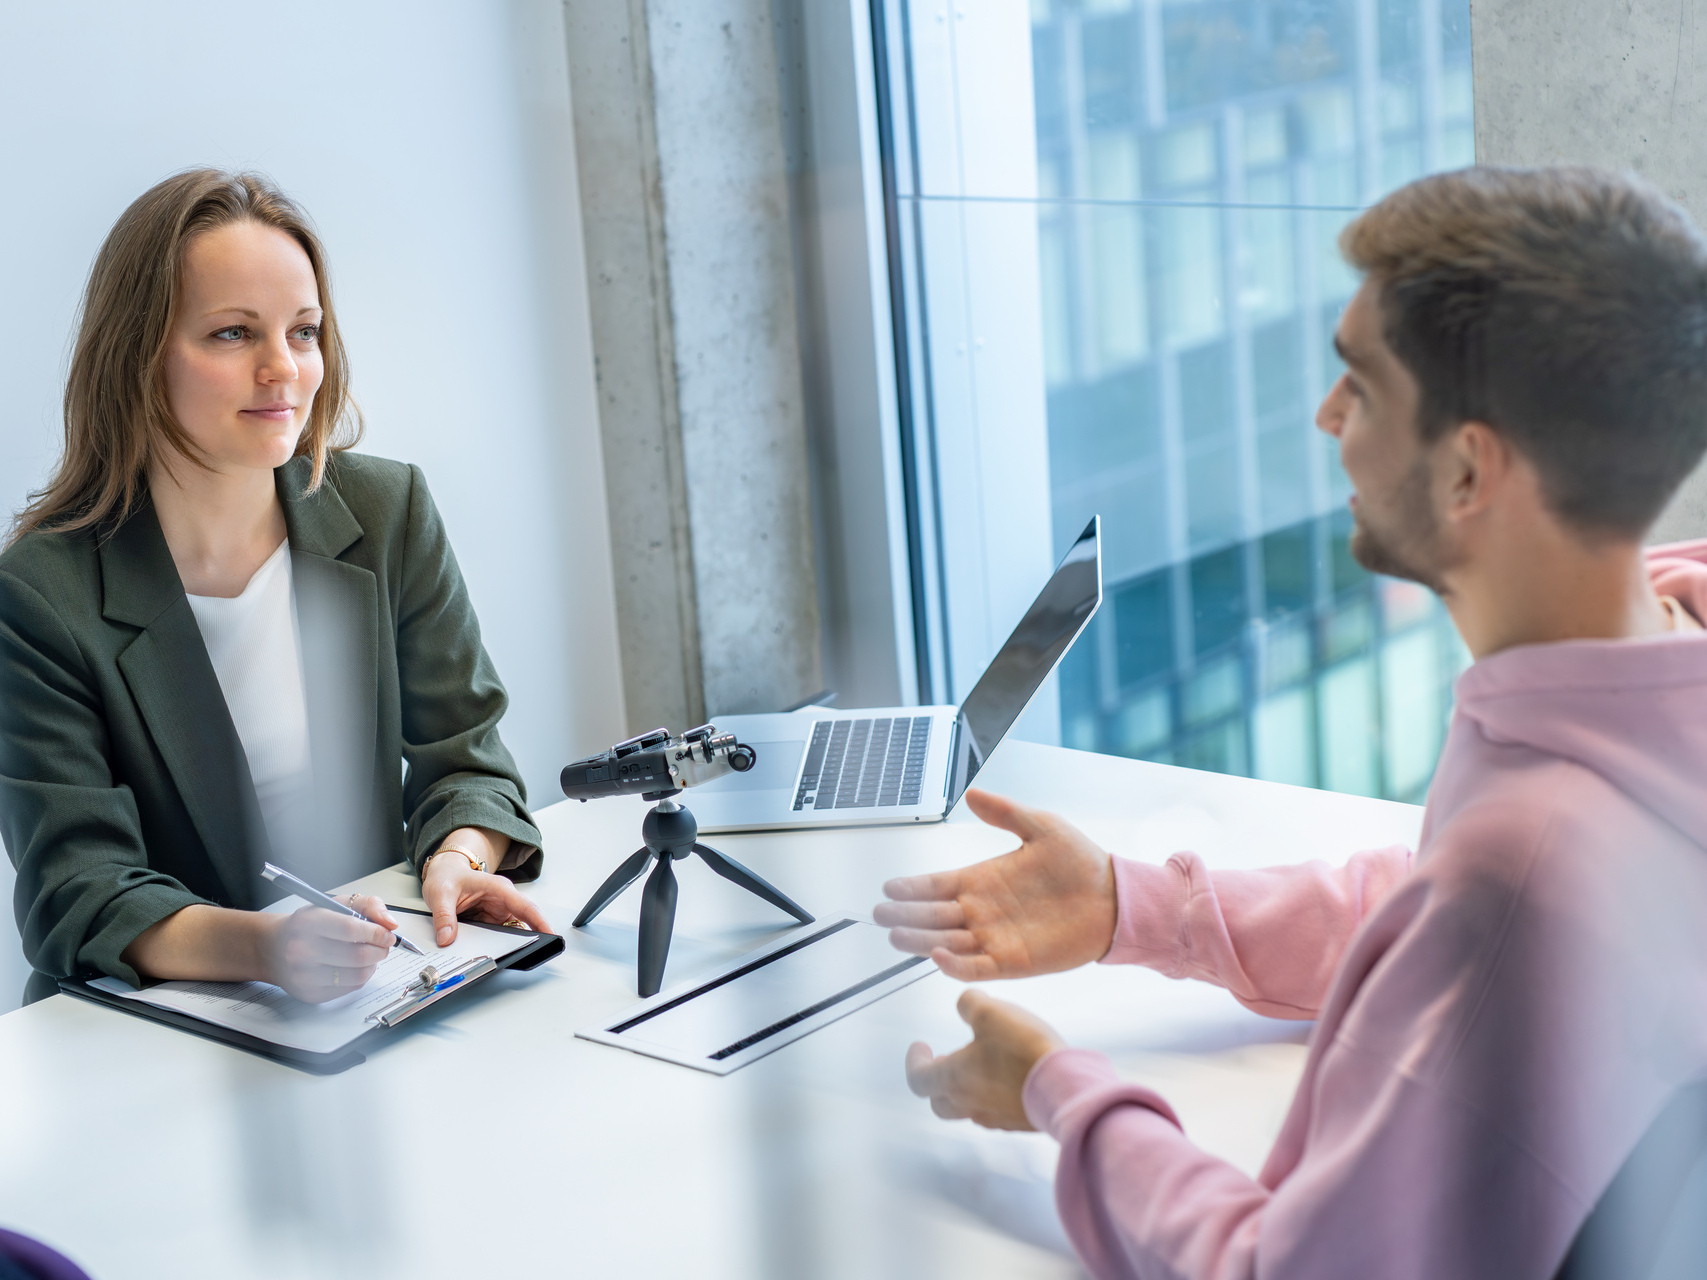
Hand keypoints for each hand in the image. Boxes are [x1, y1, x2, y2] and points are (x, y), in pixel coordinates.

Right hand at [261, 896, 395, 1002]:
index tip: (387, 933)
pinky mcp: (311, 994)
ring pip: (358, 975)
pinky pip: (351, 988)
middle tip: (383, 945)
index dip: (376, 933)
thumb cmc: (310, 924)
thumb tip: (390, 923)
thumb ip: (368, 905)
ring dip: (373, 964)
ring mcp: (304, 976)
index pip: (351, 930)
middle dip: (380, 950)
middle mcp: (301, 950)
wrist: (275, 948)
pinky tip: (355, 966)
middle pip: (358, 955)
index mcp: (308, 922)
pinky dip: (361, 976)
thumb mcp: (336, 904)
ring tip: (370, 955)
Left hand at [421, 843, 551, 946]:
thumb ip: (444, 917)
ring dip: (504, 945)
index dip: (540, 922)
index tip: (551, 936)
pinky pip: (496, 937)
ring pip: (509, 933)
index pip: (525, 907)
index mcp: (499, 889)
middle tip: (526, 955)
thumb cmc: (448, 876)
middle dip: (525, 940)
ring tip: (495, 956)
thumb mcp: (441, 895)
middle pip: (523, 923)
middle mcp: (503, 901)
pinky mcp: (491, 921)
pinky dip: (491, 946)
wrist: (443, 873)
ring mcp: (498, 912)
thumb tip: (447, 939)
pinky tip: (483, 952)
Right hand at [873, 788, 1115, 980]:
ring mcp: (995, 938)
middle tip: (881, 913)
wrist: (1114, 897)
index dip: (913, 888)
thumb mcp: (1041, 826)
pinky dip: (956, 965)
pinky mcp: (1014, 962)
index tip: (890, 887)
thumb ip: (1004, 812)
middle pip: (933, 916)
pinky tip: (937, 956)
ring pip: (947, 942)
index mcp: (983, 880)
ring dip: (921, 941)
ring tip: (896, 936)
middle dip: (906, 916)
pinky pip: (977, 966)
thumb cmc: (1080, 861)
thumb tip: (971, 795)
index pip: (937, 886)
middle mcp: (982, 911)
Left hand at [905, 989, 1065, 1128]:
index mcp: (953, 1078)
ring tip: (979, 1066)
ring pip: (967, 1107)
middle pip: (939, 1101)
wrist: (1064, 1086)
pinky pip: (995, 1111)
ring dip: (966, 1088)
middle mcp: (969, 1103)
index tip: (920, 1047)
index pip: (918, 1079)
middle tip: (945, 1060)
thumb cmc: (1022, 1049)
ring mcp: (994, 1116)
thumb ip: (969, 1004)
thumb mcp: (990, 1011)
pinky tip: (1007, 1078)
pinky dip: (993, 1096)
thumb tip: (965, 1004)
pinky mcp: (1018, 1122)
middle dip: (938, 1080)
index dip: (915, 1061)